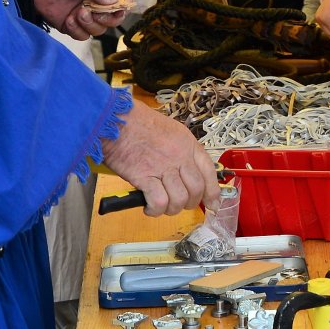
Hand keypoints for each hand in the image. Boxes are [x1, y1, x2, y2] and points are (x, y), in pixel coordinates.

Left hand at [32, 0, 133, 38]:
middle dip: (105, 18)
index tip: (113, 7)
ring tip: (77, 13)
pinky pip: (83, 35)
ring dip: (90, 24)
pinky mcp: (72, 23)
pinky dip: (77, 30)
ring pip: (100, 29)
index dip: (122, 5)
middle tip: (91, 10)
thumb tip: (112, 0)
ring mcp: (86, 12)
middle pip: (115, 17)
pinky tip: (68, 18)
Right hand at [99, 102, 215, 215]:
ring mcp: (163, 167)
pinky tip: (148, 208)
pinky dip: (155, 210)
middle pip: (196, 190)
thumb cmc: (138, 122)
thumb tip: (184, 171)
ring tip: (161, 206)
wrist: (116, 118)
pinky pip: (159, 202)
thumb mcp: (170, 130)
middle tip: (179, 205)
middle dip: (190, 203)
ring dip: (171, 209)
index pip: (209, 172)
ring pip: (179, 199)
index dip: (213, 192)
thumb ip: (180, 150)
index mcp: (188, 143)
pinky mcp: (144, 177)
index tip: (213, 204)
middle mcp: (179, 156)